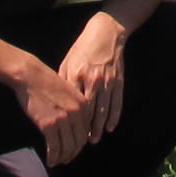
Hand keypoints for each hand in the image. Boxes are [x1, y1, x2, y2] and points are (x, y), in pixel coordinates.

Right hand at [9, 56, 97, 166]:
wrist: (31, 76)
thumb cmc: (46, 83)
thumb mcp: (69, 92)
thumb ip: (75, 108)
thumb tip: (74, 127)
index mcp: (83, 105)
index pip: (85, 131)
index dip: (80, 144)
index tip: (73, 149)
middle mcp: (76, 113)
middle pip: (79, 142)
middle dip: (73, 153)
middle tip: (66, 159)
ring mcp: (63, 119)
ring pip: (68, 147)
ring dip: (63, 158)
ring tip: (57, 161)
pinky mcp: (48, 125)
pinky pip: (54, 147)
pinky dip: (53, 157)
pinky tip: (50, 161)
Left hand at [57, 14, 129, 144]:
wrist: (105, 33)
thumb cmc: (82, 48)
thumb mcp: (67, 62)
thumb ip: (63, 81)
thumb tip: (57, 101)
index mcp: (76, 75)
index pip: (72, 104)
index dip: (70, 120)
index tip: (66, 131)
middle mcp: (92, 80)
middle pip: (88, 111)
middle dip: (84, 128)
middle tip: (80, 143)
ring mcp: (107, 81)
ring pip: (103, 110)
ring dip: (99, 127)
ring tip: (94, 139)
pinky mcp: (118, 80)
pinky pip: (117, 102)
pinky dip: (114, 116)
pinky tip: (111, 127)